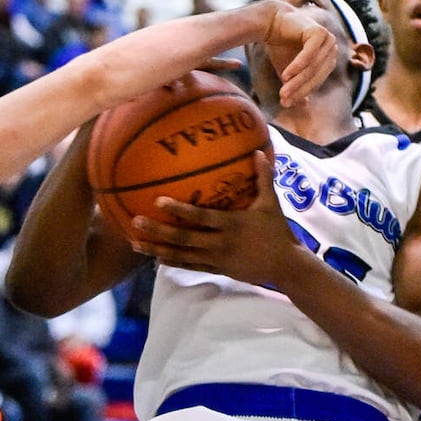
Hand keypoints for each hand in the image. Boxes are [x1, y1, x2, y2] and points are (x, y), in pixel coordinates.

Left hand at [126, 150, 302, 287]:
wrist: (285, 266)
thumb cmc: (278, 232)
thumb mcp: (271, 204)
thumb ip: (263, 177)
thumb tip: (257, 151)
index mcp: (231, 224)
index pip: (200, 217)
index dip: (179, 210)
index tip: (158, 201)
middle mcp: (220, 243)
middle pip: (183, 238)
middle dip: (158, 231)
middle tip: (135, 222)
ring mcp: (217, 259)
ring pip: (181, 255)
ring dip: (157, 249)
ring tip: (135, 243)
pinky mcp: (217, 269)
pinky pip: (190, 266)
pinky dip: (173, 262)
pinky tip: (156, 258)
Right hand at [262, 2, 337, 106]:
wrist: (270, 22)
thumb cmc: (280, 46)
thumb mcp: (290, 70)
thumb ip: (298, 85)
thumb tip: (304, 105)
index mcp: (329, 57)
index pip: (317, 80)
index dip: (302, 93)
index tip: (286, 104)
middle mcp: (332, 48)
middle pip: (316, 76)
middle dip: (299, 90)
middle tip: (283, 100)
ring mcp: (328, 39)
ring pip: (312, 68)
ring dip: (296, 82)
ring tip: (282, 92)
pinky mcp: (319, 33)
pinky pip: (309, 55)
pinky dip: (297, 67)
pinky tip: (285, 76)